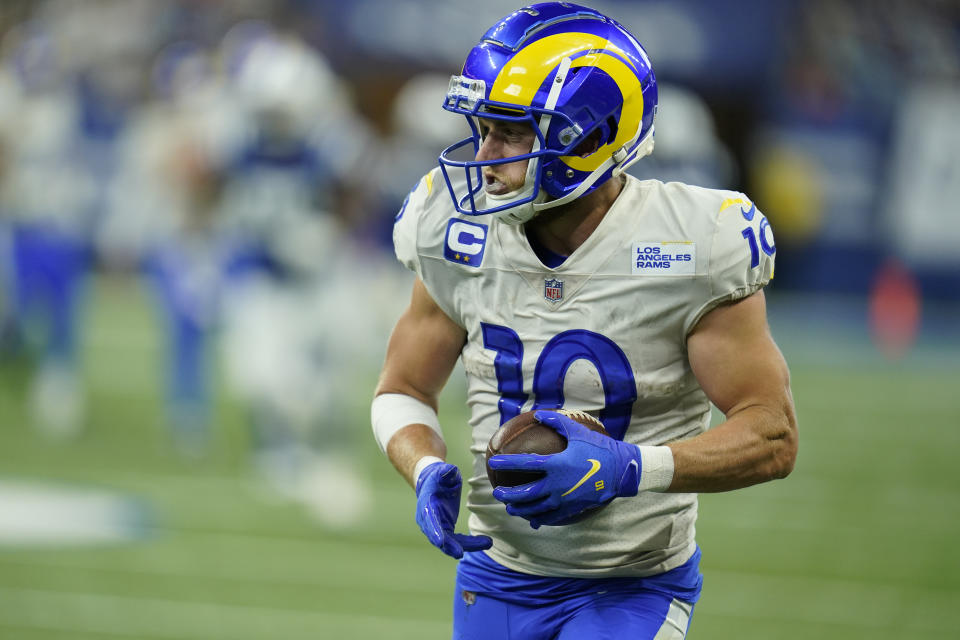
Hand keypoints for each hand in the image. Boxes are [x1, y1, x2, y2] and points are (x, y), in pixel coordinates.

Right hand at [415, 462, 492, 557]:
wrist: (432, 483)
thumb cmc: (437, 477)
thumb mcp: (441, 471)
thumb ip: (445, 472)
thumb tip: (450, 471)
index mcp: (427, 507)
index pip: (430, 521)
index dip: (434, 531)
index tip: (440, 541)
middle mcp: (429, 521)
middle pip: (438, 537)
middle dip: (449, 546)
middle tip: (460, 553)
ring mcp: (437, 528)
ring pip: (450, 543)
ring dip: (467, 546)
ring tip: (487, 543)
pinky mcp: (446, 530)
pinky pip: (458, 541)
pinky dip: (471, 543)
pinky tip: (486, 542)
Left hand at [487, 410, 641, 527]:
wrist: (622, 471)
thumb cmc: (599, 448)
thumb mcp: (578, 432)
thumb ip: (556, 422)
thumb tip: (538, 414)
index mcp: (556, 464)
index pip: (525, 464)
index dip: (507, 462)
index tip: (494, 461)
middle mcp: (556, 484)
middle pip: (525, 493)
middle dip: (508, 495)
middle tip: (497, 493)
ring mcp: (564, 499)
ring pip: (535, 508)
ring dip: (519, 509)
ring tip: (510, 508)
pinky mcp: (572, 508)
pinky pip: (551, 517)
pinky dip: (539, 518)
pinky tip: (532, 518)